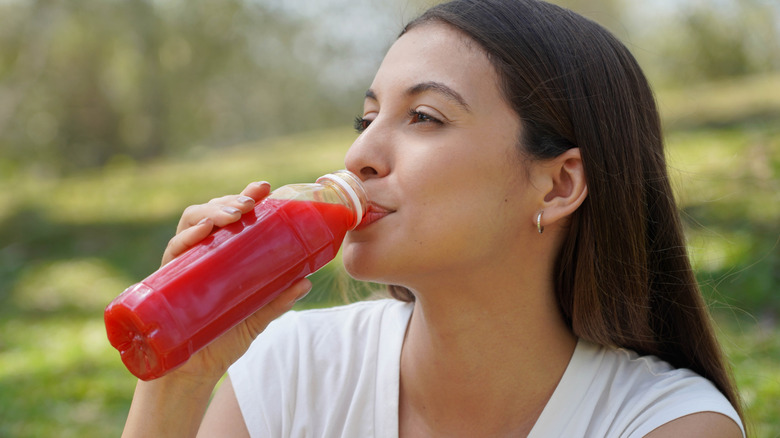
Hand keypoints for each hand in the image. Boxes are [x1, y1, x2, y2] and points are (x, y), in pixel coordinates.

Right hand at [123, 181, 311, 436]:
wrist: (193, 375)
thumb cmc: (222, 341)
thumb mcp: (256, 318)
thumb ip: (278, 301)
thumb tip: (307, 282)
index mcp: (222, 256)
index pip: (232, 218)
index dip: (244, 196)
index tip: (264, 187)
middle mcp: (201, 255)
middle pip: (211, 214)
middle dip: (230, 201)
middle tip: (250, 202)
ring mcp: (183, 265)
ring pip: (191, 224)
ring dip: (212, 212)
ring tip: (234, 213)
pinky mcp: (166, 281)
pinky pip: (173, 252)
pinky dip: (187, 237)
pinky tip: (204, 231)